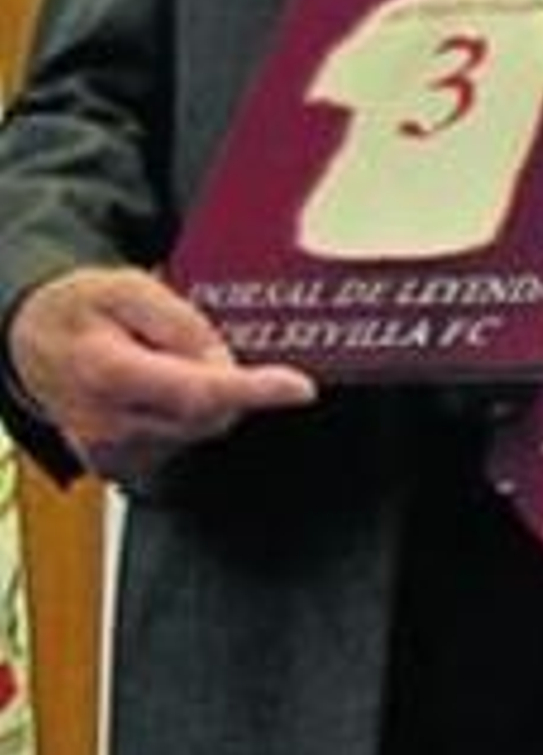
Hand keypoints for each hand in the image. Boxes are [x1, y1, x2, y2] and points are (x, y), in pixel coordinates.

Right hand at [8, 265, 316, 486]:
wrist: (32, 341)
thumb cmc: (78, 309)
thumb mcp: (127, 288)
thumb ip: (180, 324)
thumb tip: (223, 363)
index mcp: (107, 373)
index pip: (196, 392)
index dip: (254, 390)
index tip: (299, 388)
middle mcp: (108, 425)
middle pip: (207, 414)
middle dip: (223, 381)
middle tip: (194, 345)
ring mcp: (111, 452)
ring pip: (197, 430)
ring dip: (201, 398)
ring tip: (161, 362)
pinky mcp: (119, 466)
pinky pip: (178, 442)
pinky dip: (182, 416)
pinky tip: (156, 390)